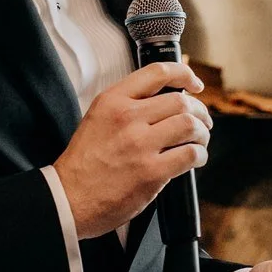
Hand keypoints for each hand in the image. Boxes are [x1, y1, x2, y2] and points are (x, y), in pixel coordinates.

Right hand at [52, 62, 210, 238]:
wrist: (69, 199)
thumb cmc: (84, 164)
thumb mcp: (97, 119)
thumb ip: (128, 107)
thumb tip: (166, 104)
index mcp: (113, 101)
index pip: (157, 73)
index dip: (184, 74)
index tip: (194, 84)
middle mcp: (127, 118)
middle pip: (181, 101)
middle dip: (199, 111)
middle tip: (203, 121)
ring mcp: (140, 144)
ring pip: (190, 125)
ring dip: (202, 133)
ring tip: (200, 141)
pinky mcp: (151, 171)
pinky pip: (190, 154)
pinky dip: (200, 155)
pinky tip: (196, 159)